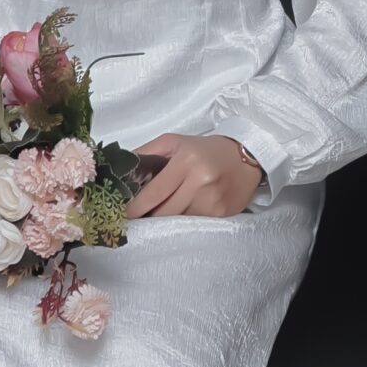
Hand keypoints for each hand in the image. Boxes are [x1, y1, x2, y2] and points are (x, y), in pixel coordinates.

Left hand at [125, 133, 263, 218]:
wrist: (246, 155)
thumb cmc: (204, 149)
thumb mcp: (174, 142)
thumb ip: (146, 152)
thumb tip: (120, 170)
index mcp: (186, 161)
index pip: (153, 193)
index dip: (135, 208)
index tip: (122, 214)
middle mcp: (200, 182)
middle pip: (164, 213)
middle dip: (149, 216)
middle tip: (139, 216)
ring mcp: (213, 200)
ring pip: (178, 222)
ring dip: (167, 220)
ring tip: (163, 212)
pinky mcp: (222, 214)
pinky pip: (194, 225)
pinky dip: (185, 222)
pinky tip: (184, 213)